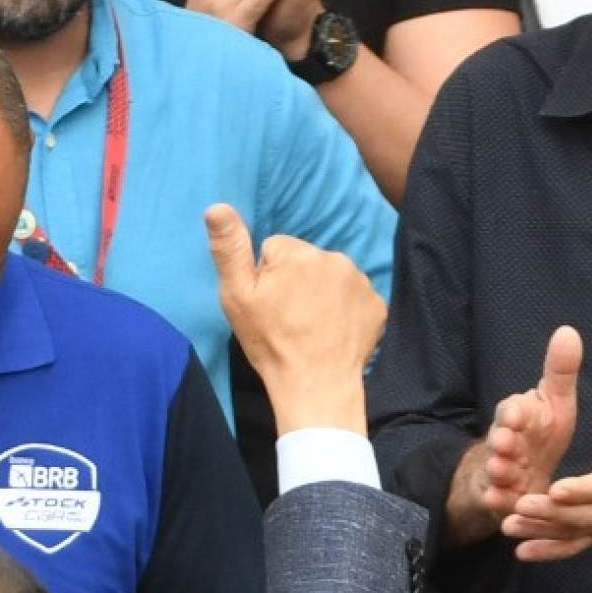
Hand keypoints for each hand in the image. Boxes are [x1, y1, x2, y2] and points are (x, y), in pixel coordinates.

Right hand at [203, 203, 385, 429]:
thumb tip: (216, 207)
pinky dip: (344, 310)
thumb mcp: (237, 297)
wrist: (316, 385)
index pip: (275, 249)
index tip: (268, 303)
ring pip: (331, 277)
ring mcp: (360, 281)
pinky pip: (354, 297)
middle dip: (296, 282)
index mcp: (297, 253)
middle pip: (305, 261)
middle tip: (288, 318)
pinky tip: (332, 332)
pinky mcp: (376, 304)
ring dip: (321, 294)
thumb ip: (228, 248)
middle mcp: (333, 257)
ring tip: (310, 326)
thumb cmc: (271, 343)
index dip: (267, 276)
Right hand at [470, 325, 586, 533]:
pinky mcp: (499, 496)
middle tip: (506, 442)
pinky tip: (500, 502)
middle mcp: (503, 441)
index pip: (512, 410)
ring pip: (496, 469)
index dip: (513, 413)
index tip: (517, 414)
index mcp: (517, 416)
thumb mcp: (554, 403)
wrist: (518, 471)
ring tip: (503, 472)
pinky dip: (497, 500)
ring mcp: (499, 469)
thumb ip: (560, 372)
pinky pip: (496, 498)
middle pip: (499, 439)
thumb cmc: (538, 433)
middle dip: (501, 441)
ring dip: (498, 470)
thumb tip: (568, 331)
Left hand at [499, 358, 591, 561]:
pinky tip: (521, 553)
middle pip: (582, 515)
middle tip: (518, 506)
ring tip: (508, 526)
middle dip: (549, 513)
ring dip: (540, 532)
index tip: (554, 489)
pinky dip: (548, 551)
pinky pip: (572, 545)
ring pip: (572, 532)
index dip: (579, 490)